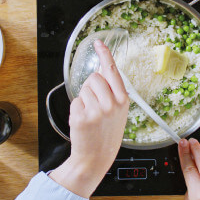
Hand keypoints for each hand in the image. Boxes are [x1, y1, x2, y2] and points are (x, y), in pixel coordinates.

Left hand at [49, 40, 128, 197]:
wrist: (96, 157)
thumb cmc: (106, 134)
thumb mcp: (117, 112)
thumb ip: (112, 91)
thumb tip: (101, 70)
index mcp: (123, 100)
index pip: (112, 71)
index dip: (105, 55)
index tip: (98, 42)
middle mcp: (112, 104)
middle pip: (94, 77)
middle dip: (90, 87)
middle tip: (94, 105)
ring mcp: (97, 110)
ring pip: (83, 89)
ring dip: (83, 99)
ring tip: (90, 115)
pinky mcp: (82, 116)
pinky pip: (75, 101)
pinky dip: (76, 109)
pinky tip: (83, 122)